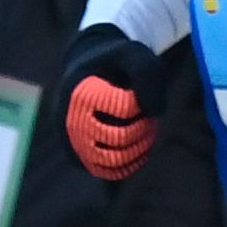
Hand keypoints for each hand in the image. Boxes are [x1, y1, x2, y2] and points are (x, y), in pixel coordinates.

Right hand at [62, 28, 162, 180]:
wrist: (89, 71)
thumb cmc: (115, 63)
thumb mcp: (133, 54)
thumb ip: (146, 73)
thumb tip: (155, 112)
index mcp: (82, 92)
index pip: (126, 109)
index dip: (143, 104)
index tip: (138, 96)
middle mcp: (71, 119)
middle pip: (121, 138)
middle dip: (143, 129)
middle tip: (147, 119)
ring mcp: (72, 140)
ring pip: (112, 160)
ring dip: (138, 150)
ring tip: (143, 133)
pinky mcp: (78, 155)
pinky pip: (105, 171)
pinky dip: (127, 165)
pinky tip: (138, 149)